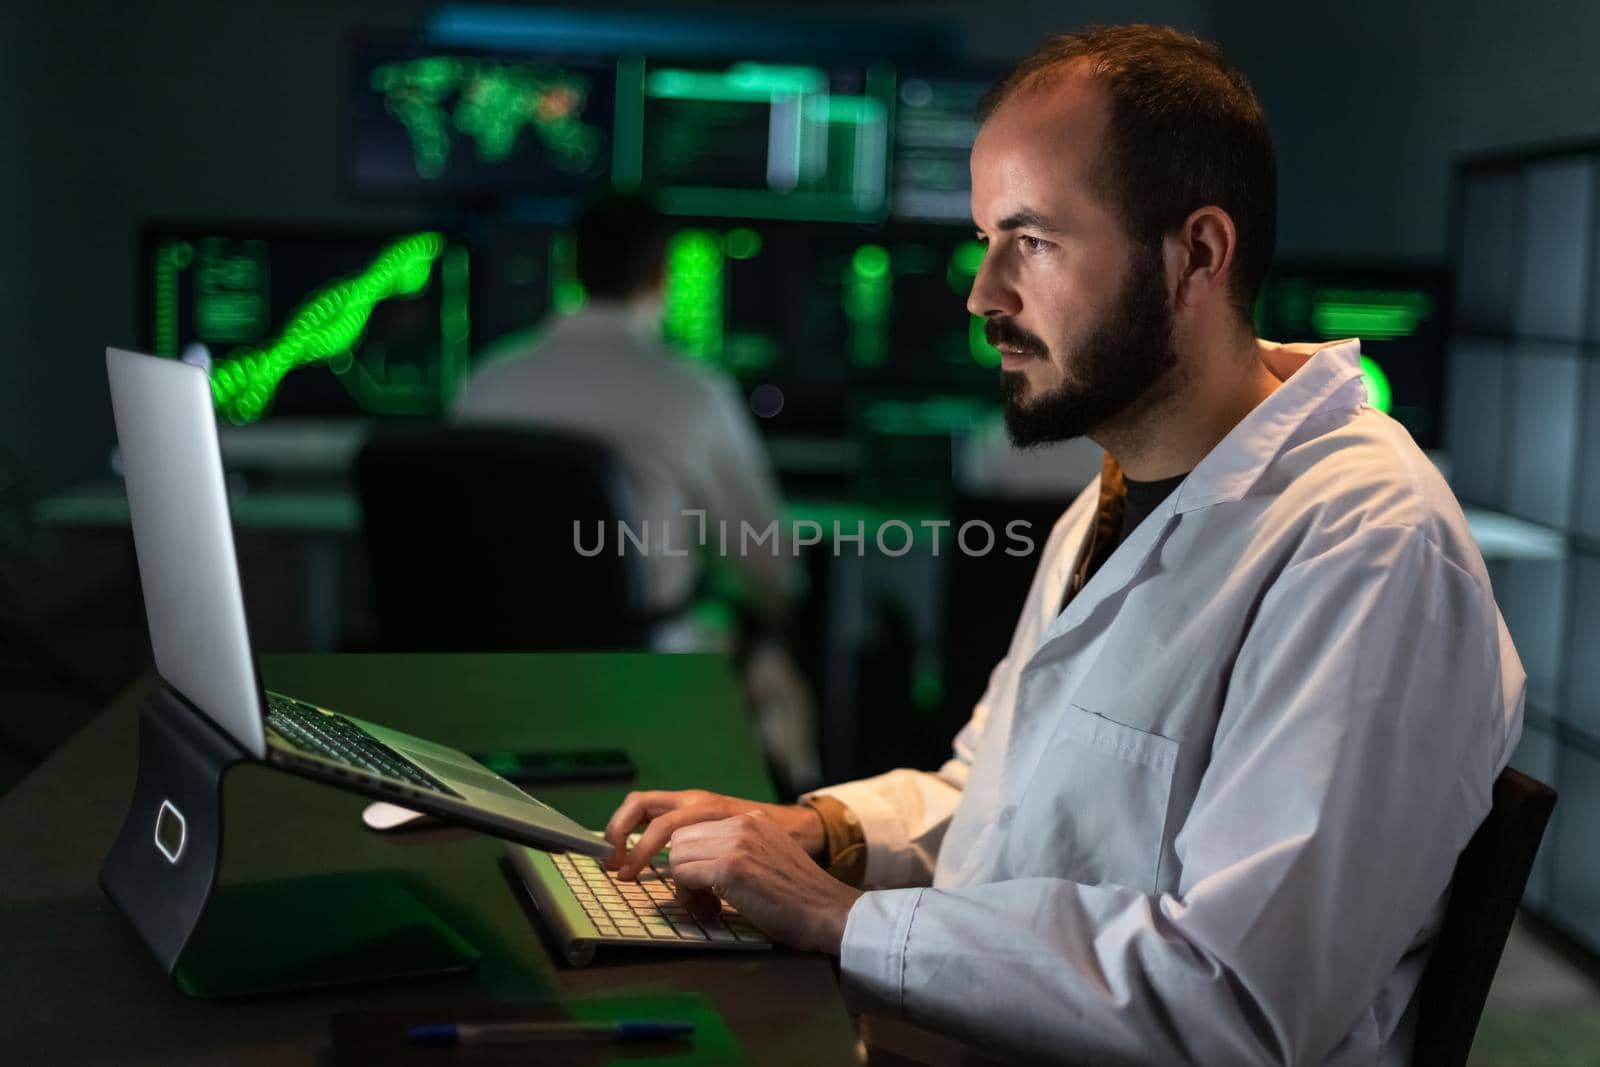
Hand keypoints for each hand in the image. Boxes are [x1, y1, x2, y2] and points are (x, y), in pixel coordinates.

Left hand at [667, 809, 862, 954]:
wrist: (827, 911)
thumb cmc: (800, 896)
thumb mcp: (770, 854)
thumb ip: (740, 849)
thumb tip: (702, 860)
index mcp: (751, 819)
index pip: (695, 829)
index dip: (693, 860)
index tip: (706, 885)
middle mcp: (742, 823)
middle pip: (679, 840)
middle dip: (684, 872)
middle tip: (705, 900)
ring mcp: (736, 844)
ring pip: (676, 857)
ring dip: (686, 887)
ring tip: (711, 907)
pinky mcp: (730, 869)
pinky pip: (683, 876)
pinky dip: (690, 898)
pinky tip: (713, 911)